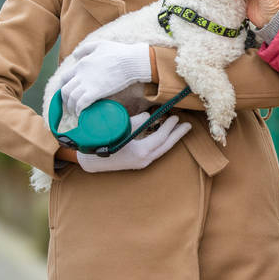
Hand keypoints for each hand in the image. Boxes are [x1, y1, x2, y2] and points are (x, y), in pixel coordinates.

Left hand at [59, 41, 151, 114]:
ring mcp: (87, 84)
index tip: (67, 95)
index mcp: (81, 64)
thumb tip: (75, 55)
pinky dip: (79, 110)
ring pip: (71, 99)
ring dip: (71, 108)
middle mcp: (80, 74)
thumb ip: (85, 49)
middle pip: (65, 90)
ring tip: (76, 112)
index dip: (63, 88)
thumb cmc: (119, 52)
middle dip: (65, 101)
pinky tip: (81, 114)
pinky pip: (81, 104)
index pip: (64, 78)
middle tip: (70, 106)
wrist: (131, 61)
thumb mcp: (100, 45)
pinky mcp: (95, 92)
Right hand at [76, 114, 190, 172]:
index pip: (161, 137)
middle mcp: (144, 160)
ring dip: (171, 138)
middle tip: (188, 125)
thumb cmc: (103, 141)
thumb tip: (149, 116)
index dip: (170, 126)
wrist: (90, 160)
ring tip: (179, 128)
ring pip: (162, 149)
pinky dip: (161, 142)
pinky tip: (164, 135)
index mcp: (140, 152)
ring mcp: (141, 163)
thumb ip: (137, 122)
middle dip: (177, 135)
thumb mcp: (120, 128)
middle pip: (166, 146)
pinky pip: (155, 151)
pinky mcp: (138, 162)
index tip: (176, 116)